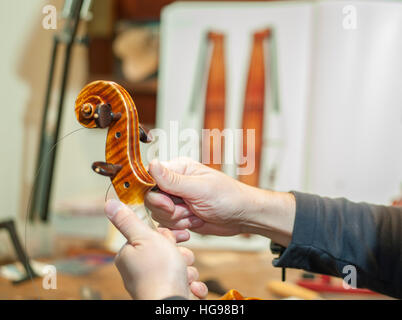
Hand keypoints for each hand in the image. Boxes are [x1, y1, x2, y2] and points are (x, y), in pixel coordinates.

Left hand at [104, 199, 207, 299]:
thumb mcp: (144, 237)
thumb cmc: (158, 272)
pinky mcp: (167, 293)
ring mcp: (154, 283)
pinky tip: (190, 286)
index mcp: (130, 254)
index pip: (152, 236)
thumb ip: (129, 220)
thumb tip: (109, 204)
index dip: (169, 235)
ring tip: (185, 276)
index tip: (182, 235)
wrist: (169, 304)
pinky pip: (184, 283)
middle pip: (168, 251)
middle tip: (181, 259)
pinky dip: (191, 284)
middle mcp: (139, 270)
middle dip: (180, 254)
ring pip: (179, 266)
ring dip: (187, 270)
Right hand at [145, 157, 295, 246]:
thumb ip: (172, 179)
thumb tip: (152, 163)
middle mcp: (174, 184)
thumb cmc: (228, 197)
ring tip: (196, 214)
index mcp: (178, 169)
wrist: (242, 216)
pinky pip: (167, 225)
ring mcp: (176, 201)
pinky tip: (196, 222)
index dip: (156, 195)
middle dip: (170, 211)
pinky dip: (180, 228)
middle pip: (152, 200)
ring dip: (178, 220)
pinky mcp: (180, 215)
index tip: (170, 204)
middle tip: (189, 209)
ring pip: (159, 214)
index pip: (150, 179)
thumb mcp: (199, 188)